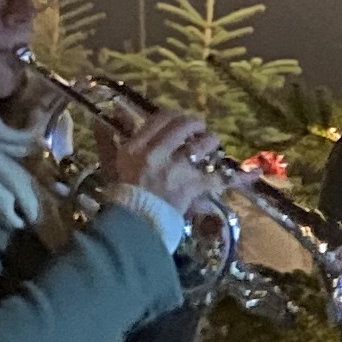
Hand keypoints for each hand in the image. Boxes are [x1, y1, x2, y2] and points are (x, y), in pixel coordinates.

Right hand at [106, 108, 220, 216]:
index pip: (161, 118)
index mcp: (136, 147)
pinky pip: (215, 177)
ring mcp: (175, 169)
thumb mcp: (110, 165)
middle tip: (201, 131)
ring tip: (214, 146)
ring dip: (212, 142)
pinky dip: (227, 177)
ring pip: (203, 145)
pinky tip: (238, 175)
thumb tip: (103, 117)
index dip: (176, 116)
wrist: (133, 224)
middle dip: (197, 125)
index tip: (181, 122)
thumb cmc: (122, 195)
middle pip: (185, 126)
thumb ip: (107, 140)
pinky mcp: (191, 186)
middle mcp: (156, 153)